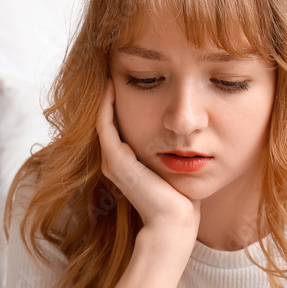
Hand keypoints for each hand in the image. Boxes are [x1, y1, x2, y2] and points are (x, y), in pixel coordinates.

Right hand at [95, 79, 200, 236]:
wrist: (175, 221)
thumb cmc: (180, 197)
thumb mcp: (173, 165)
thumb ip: (170, 149)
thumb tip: (184, 131)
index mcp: (125, 162)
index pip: (116, 125)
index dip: (118, 102)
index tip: (125, 78)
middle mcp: (114, 160)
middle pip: (106, 120)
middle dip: (109, 95)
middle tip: (111, 67)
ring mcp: (112, 160)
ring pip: (102, 119)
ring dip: (104, 96)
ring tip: (108, 70)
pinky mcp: (115, 160)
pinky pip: (104, 124)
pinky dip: (106, 104)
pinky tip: (111, 84)